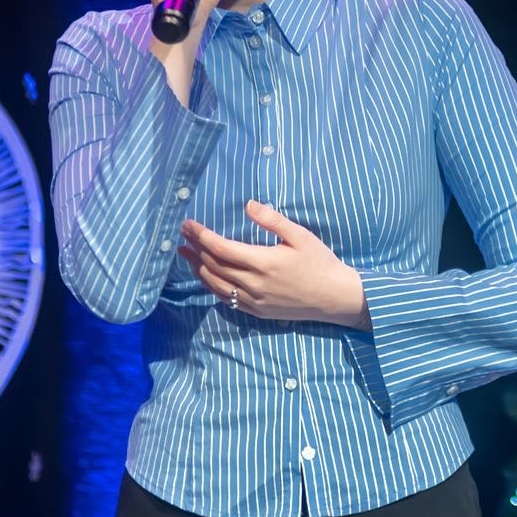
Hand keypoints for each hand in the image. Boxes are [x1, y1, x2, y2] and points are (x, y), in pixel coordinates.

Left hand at [177, 200, 370, 328]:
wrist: (334, 298)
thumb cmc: (320, 262)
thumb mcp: (301, 236)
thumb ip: (273, 220)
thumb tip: (248, 205)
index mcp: (264, 262)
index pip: (221, 249)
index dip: (201, 236)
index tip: (188, 224)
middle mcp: (255, 284)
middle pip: (214, 266)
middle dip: (195, 249)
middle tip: (182, 235)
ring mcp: (254, 300)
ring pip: (216, 285)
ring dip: (197, 269)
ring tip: (185, 255)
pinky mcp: (257, 311)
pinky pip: (227, 300)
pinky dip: (211, 286)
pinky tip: (205, 276)